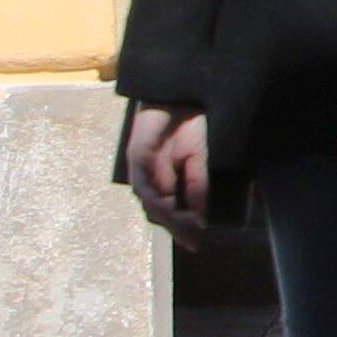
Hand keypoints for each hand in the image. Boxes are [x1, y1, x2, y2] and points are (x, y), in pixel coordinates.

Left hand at [119, 104, 208, 231]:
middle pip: (156, 213)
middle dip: (175, 228)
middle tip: (194, 240)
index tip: (197, 244)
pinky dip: (157, 199)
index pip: (168, 211)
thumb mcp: (198, 158)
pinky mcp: (136, 156)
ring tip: (189, 226)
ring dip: (168, 218)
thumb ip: (196, 185)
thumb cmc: (191, 120)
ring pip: (149, 204)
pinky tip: (171, 206)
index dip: (181, 229)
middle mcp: (149, 177)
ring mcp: (140, 168)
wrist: (182, 92)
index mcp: (164, 178)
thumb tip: (199, 216)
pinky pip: (144, 185)